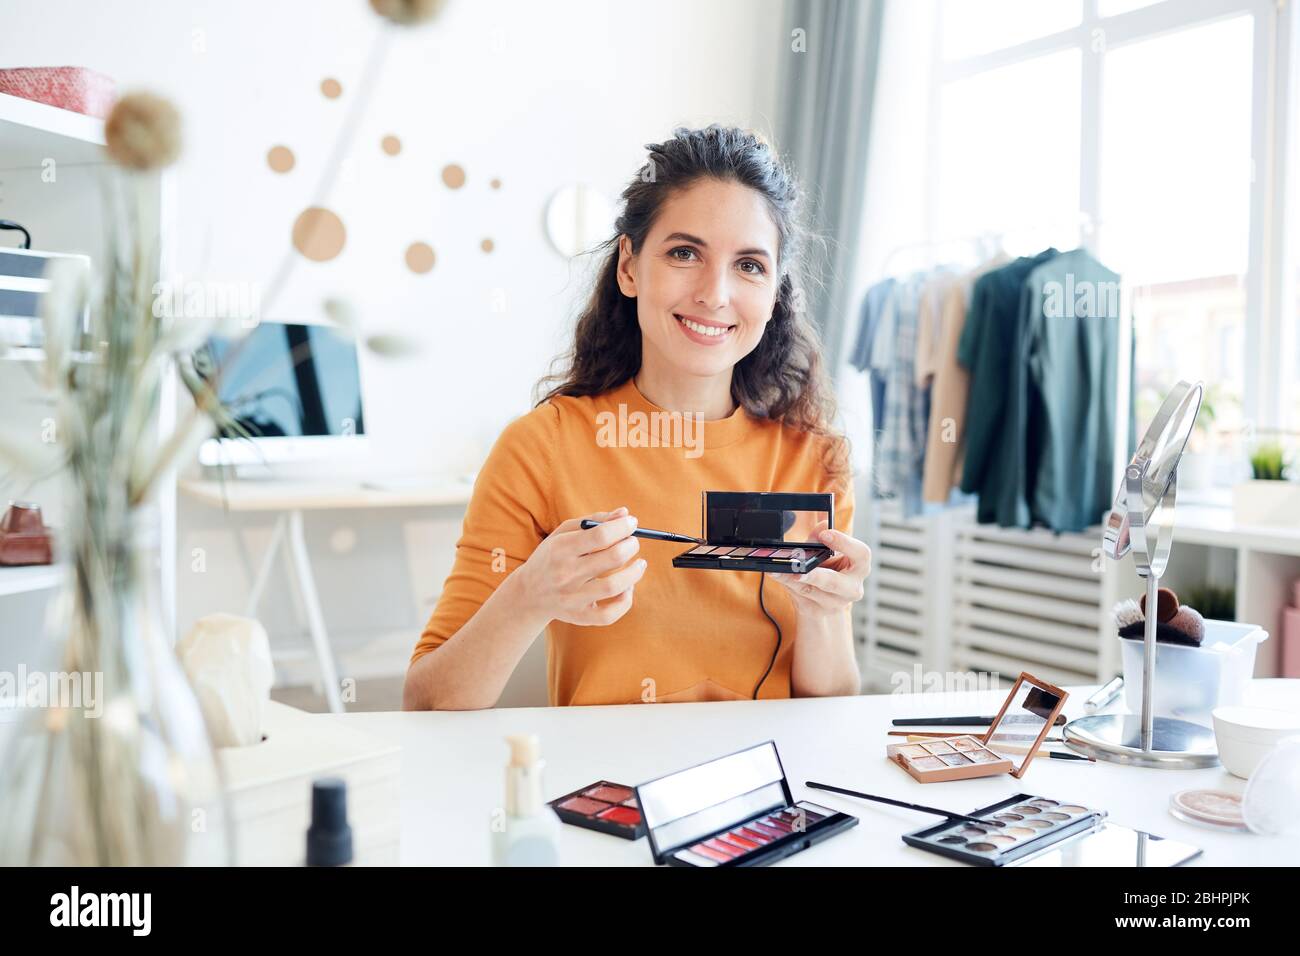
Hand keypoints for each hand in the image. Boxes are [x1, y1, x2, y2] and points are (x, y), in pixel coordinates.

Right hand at [513, 506, 646, 626]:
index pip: (600, 535)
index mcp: (560, 549)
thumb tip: (624, 514)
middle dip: (631, 546)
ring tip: (639, 564)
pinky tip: (627, 588)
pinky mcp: (579, 616)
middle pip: (612, 558)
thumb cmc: (552, 557)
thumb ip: (595, 521)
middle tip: (633, 542)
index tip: (632, 522)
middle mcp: (565, 574)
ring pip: (614, 587)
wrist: (528, 594)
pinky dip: (625, 601)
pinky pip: (609, 615)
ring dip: (635, 573)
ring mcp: (572, 598)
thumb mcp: (564, 533)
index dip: (622, 527)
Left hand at [771, 527, 870, 619]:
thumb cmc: (828, 568)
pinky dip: (785, 584)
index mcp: (860, 567)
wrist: (823, 601)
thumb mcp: (826, 551)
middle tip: (799, 570)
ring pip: (810, 591)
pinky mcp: (817, 611)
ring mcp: (835, 603)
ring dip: (791, 580)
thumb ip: (821, 538)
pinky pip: (798, 597)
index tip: (825, 534)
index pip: (861, 554)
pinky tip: (776, 575)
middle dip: (816, 576)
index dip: (844, 543)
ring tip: (777, 570)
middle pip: (835, 583)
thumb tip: (822, 525)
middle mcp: (852, 588)